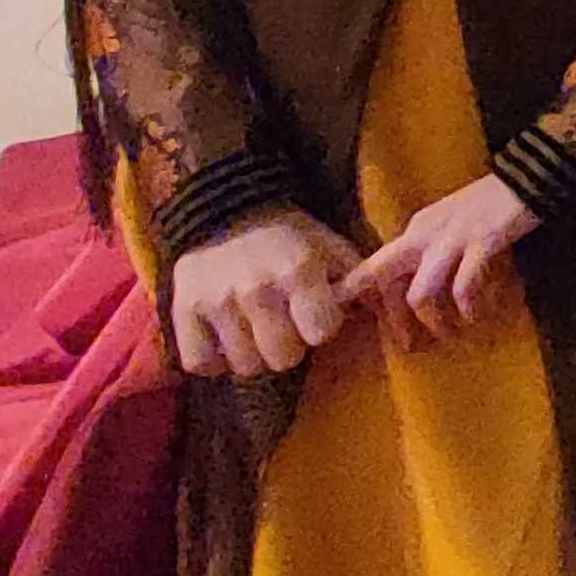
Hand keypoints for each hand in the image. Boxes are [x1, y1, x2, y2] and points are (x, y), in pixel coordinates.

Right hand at [167, 209, 364, 379]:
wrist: (225, 210)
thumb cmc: (289, 237)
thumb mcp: (331, 247)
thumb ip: (361, 282)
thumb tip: (393, 318)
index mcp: (298, 270)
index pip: (321, 332)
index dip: (322, 327)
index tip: (316, 314)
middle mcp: (256, 288)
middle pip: (282, 358)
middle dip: (289, 346)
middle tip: (283, 324)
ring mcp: (216, 301)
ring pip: (244, 365)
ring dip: (253, 353)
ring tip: (254, 327)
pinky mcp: (183, 310)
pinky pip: (200, 363)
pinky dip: (213, 358)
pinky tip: (225, 336)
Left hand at [339, 173, 538, 351]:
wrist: (526, 176)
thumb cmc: (491, 203)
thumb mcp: (450, 223)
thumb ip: (431, 247)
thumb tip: (416, 284)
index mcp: (415, 229)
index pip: (374, 265)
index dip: (363, 294)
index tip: (365, 320)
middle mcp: (424, 233)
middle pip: (384, 279)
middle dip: (392, 317)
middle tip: (409, 345)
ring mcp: (452, 238)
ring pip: (420, 293)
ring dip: (433, 321)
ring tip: (451, 334)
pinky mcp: (481, 242)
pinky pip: (464, 286)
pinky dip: (468, 308)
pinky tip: (478, 316)